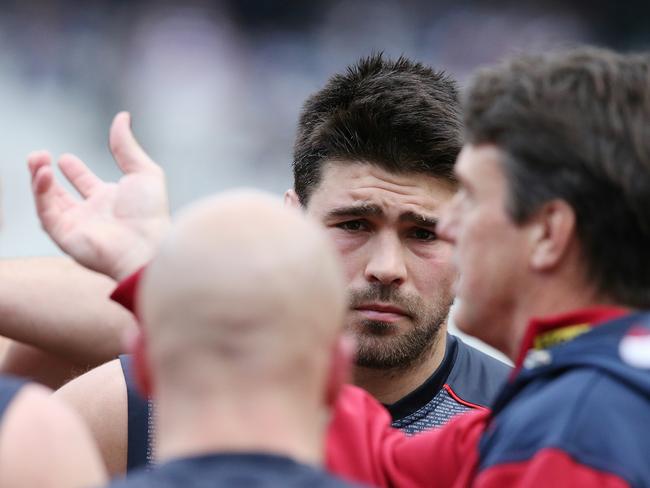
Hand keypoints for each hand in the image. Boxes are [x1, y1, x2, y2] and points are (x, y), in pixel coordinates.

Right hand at [28, 112, 170, 280]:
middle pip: (62, 194)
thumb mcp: (144, 172)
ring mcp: (78, 226)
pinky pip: (47, 213)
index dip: (75, 171)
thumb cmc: (151, 214)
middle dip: (47, 175)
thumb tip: (122, 117)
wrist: (147, 245)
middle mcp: (93, 214)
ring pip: (49, 202)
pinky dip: (41, 193)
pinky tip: (43, 173)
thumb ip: (127, 146)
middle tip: (38, 156)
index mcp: (112, 201)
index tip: (64, 158)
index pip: (87, 184)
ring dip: (39, 181)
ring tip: (36, 158)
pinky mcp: (66, 236)